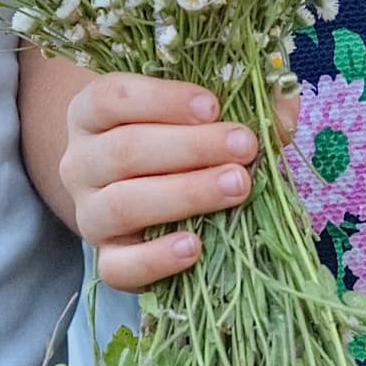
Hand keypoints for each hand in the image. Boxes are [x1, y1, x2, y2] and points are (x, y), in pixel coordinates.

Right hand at [61, 75, 263, 289]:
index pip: (113, 98)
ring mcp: (88, 214)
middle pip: (124, 151)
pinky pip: (118, 266)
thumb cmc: (171, 140)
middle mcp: (80, 161)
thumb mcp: (197, 114)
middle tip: (244, 146)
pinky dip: (155, 259)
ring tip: (237, 187)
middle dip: (191, 147)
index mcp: (92, 113)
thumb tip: (285, 109)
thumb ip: (241, 104)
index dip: (163, 100)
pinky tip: (194, 247)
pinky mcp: (105, 258)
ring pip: (123, 204)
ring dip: (185, 194)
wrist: (135, 191)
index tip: (214, 106)